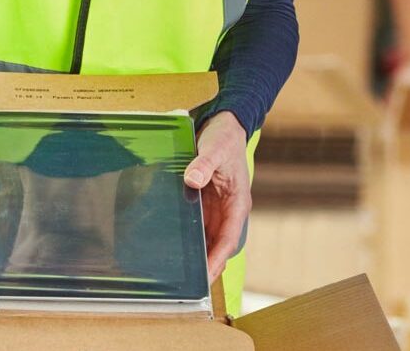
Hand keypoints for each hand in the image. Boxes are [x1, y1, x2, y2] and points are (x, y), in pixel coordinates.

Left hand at [183, 112, 250, 283]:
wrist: (224, 126)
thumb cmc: (225, 138)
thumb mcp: (215, 148)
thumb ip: (204, 163)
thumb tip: (193, 179)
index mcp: (237, 203)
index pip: (228, 239)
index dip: (217, 260)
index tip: (206, 277)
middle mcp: (228, 210)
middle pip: (217, 244)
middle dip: (205, 264)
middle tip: (187, 284)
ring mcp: (216, 207)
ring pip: (206, 237)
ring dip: (195, 253)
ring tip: (176, 270)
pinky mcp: (204, 202)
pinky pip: (196, 224)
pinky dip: (188, 235)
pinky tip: (172, 244)